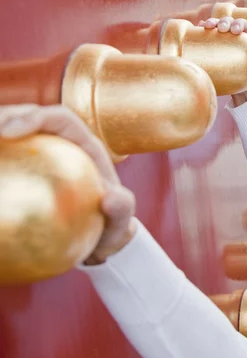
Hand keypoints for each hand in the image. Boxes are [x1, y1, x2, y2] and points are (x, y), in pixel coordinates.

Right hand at [0, 104, 136, 264]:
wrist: (95, 241)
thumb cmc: (109, 228)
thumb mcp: (121, 224)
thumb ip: (123, 210)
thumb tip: (111, 198)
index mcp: (83, 144)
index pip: (59, 118)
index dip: (32, 116)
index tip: (8, 132)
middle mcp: (59, 143)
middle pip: (25, 117)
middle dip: (1, 116)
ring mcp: (38, 156)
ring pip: (8, 136)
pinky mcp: (24, 171)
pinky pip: (6, 162)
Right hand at [199, 17, 246, 105]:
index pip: (242, 23)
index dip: (238, 23)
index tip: (235, 30)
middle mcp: (235, 35)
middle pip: (228, 22)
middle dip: (223, 22)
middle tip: (222, 29)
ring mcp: (224, 41)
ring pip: (217, 26)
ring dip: (211, 23)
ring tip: (207, 27)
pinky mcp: (215, 48)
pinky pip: (207, 36)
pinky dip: (202, 29)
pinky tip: (198, 28)